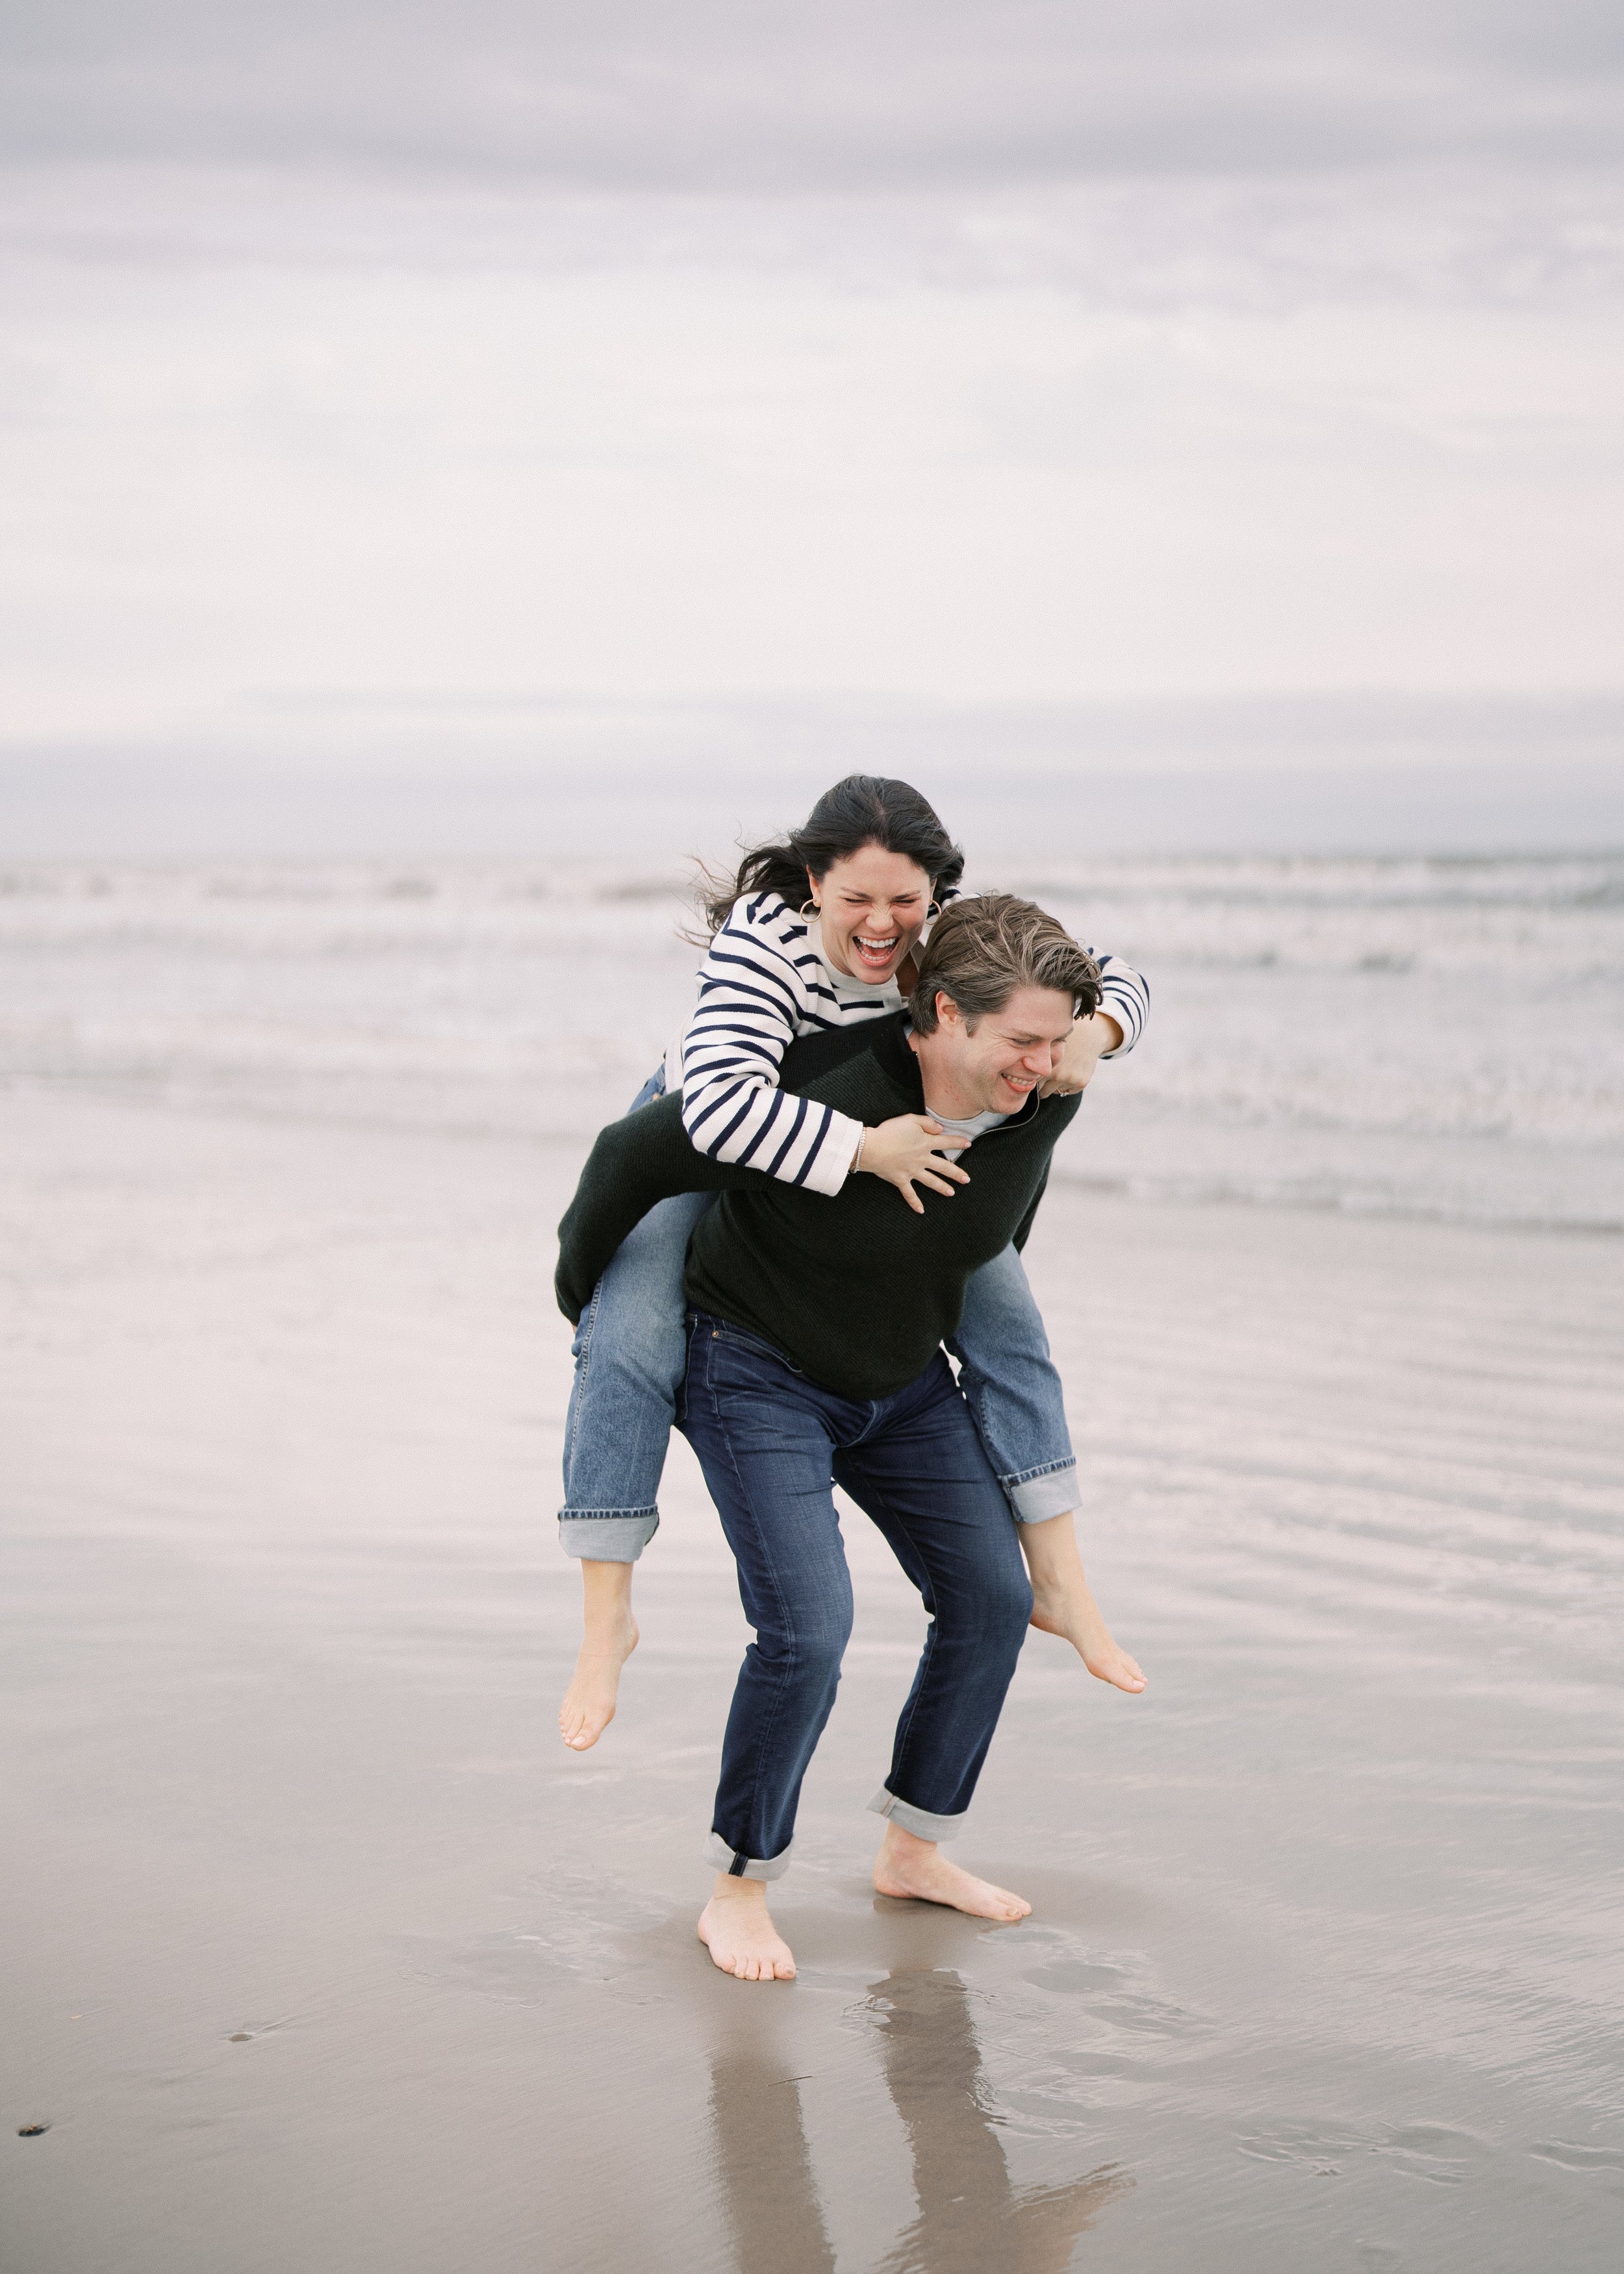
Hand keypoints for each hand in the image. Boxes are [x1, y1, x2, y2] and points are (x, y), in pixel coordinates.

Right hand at [856, 1114, 970, 1213]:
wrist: (871, 1147)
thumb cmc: (889, 1132)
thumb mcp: (910, 1119)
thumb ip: (927, 1123)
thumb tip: (940, 1129)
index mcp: (925, 1143)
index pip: (946, 1142)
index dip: (958, 1142)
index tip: (968, 1144)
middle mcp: (922, 1159)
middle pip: (944, 1167)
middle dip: (956, 1173)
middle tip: (966, 1179)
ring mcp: (912, 1171)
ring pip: (931, 1181)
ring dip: (942, 1187)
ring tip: (952, 1193)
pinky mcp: (901, 1180)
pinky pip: (909, 1194)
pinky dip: (915, 1203)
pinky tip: (921, 1210)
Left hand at [1039, 1012, 1122, 1097]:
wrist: (1087, 1036)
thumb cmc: (1062, 1042)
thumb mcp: (1046, 1049)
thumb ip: (1035, 1064)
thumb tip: (1022, 1080)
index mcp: (1045, 1066)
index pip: (1032, 1084)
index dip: (1031, 1081)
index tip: (1031, 1077)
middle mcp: (1057, 1075)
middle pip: (1043, 1092)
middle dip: (1042, 1087)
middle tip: (1045, 1077)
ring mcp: (1070, 1080)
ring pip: (1056, 1092)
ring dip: (1054, 1086)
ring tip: (1059, 1072)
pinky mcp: (1081, 1083)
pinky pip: (1068, 1092)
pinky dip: (1067, 1086)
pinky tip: (1069, 1072)